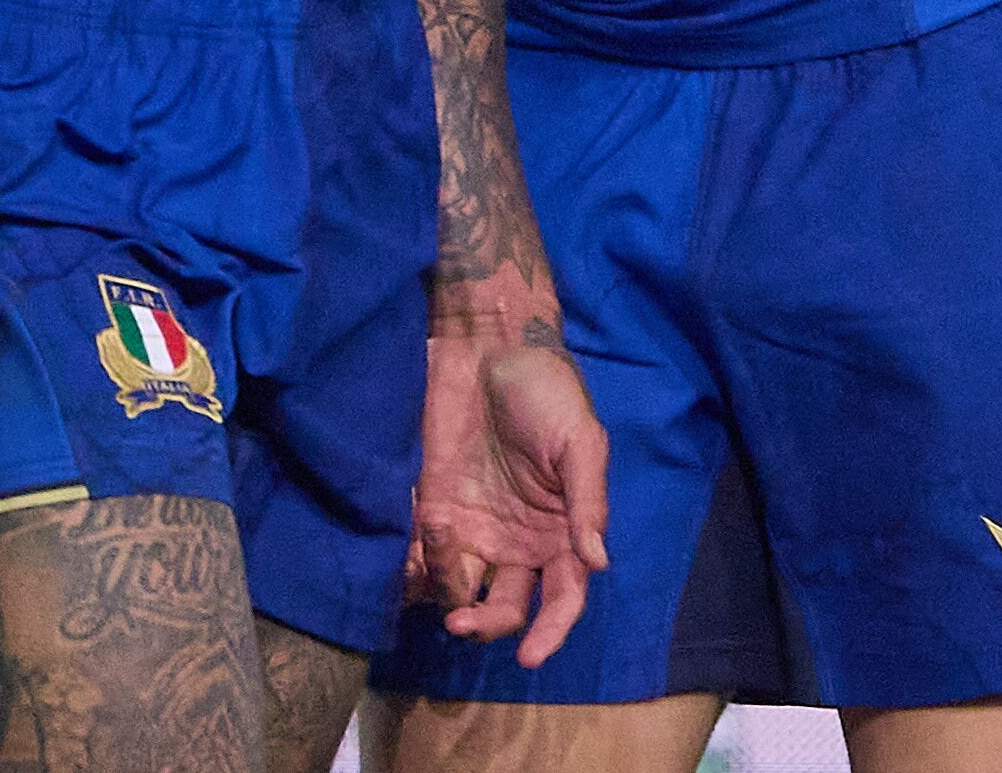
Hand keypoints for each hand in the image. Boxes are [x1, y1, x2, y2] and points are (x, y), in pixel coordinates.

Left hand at [406, 316, 608, 667]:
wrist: (488, 345)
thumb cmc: (546, 390)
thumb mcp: (580, 441)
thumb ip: (586, 503)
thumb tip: (596, 563)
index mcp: (561, 531)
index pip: (564, 599)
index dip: (551, 632)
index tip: (531, 657)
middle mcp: (518, 542)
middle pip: (507, 609)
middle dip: (486, 625)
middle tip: (460, 623)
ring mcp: (474, 528)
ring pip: (460, 591)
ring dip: (446, 592)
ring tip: (434, 551)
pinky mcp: (434, 508)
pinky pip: (422, 559)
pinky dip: (412, 571)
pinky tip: (405, 564)